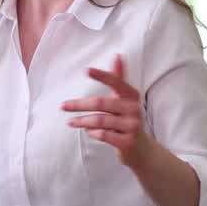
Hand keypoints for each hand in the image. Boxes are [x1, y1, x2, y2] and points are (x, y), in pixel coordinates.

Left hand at [62, 54, 150, 168]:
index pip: (116, 83)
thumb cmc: (128, 120)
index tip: (86, 70)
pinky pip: (105, 135)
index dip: (102, 76)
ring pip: (101, 121)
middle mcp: (133, 109)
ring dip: (82, 121)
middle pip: (102, 103)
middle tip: (63, 106)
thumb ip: (119, 79)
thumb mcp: (125, 100)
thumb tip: (117, 56)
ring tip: (71, 122)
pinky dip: (93, 133)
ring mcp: (132, 126)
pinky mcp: (127, 142)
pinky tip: (87, 131)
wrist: (143, 150)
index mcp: (132, 96)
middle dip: (80, 104)